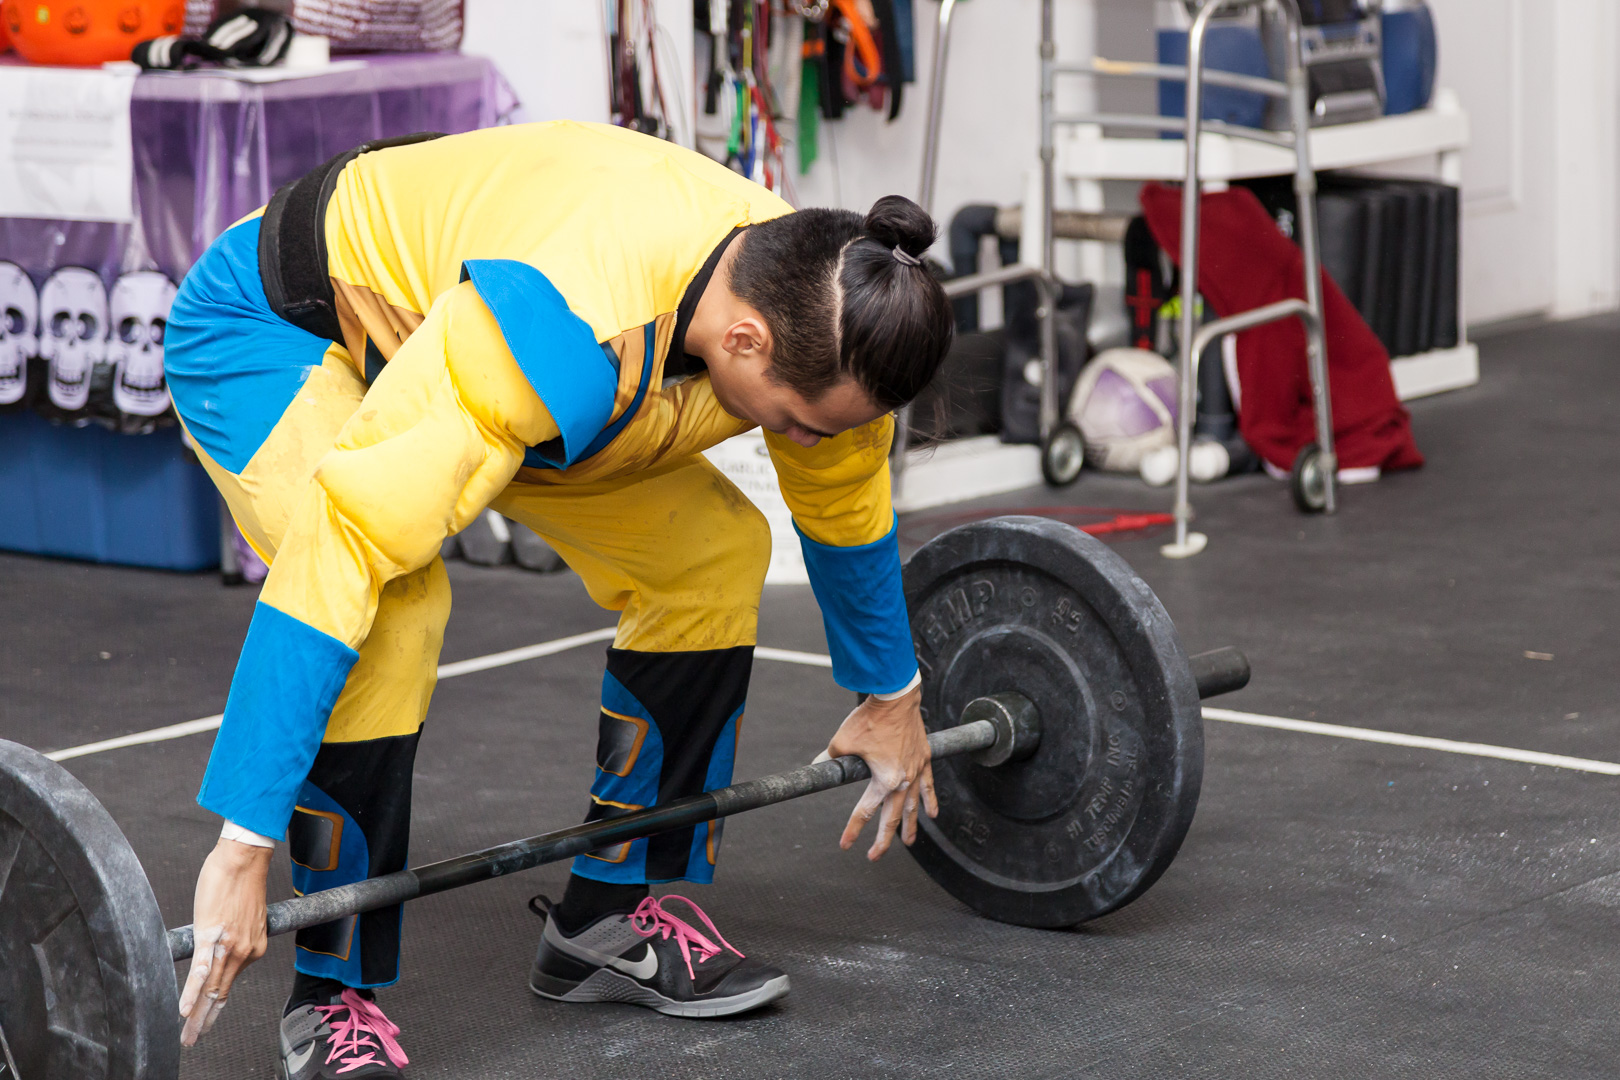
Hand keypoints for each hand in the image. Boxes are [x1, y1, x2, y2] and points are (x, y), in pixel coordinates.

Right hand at [179, 837, 271, 1046]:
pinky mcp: (212, 934)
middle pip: (221, 993)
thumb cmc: (240, 882)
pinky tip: (184, 1009)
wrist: (243, 858)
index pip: (231, 984)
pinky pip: (201, 969)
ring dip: (197, 1015)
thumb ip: (232, 938)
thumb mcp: (243, 918)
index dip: (217, 1005)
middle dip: (205, 1020)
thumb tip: (217, 949)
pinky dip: (192, 991)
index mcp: (253, 948)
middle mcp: (245, 951)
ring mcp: (229, 945)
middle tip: (191, 1040)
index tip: (207, 1020)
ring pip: (211, 988)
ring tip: (187, 1035)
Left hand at [817, 684, 937, 859]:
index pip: (865, 812)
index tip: (845, 845)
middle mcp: (904, 780)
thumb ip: (830, 759)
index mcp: (884, 780)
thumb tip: (818, 766)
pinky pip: (929, 786)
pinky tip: (932, 814)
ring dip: (911, 827)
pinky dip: (930, 801)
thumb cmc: (870, 718)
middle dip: (883, 840)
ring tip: (909, 843)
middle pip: (893, 818)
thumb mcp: (842, 741)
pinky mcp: (924, 759)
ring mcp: (917, 771)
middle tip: (874, 856)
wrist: (896, 697)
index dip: (853, 830)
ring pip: (914, 807)